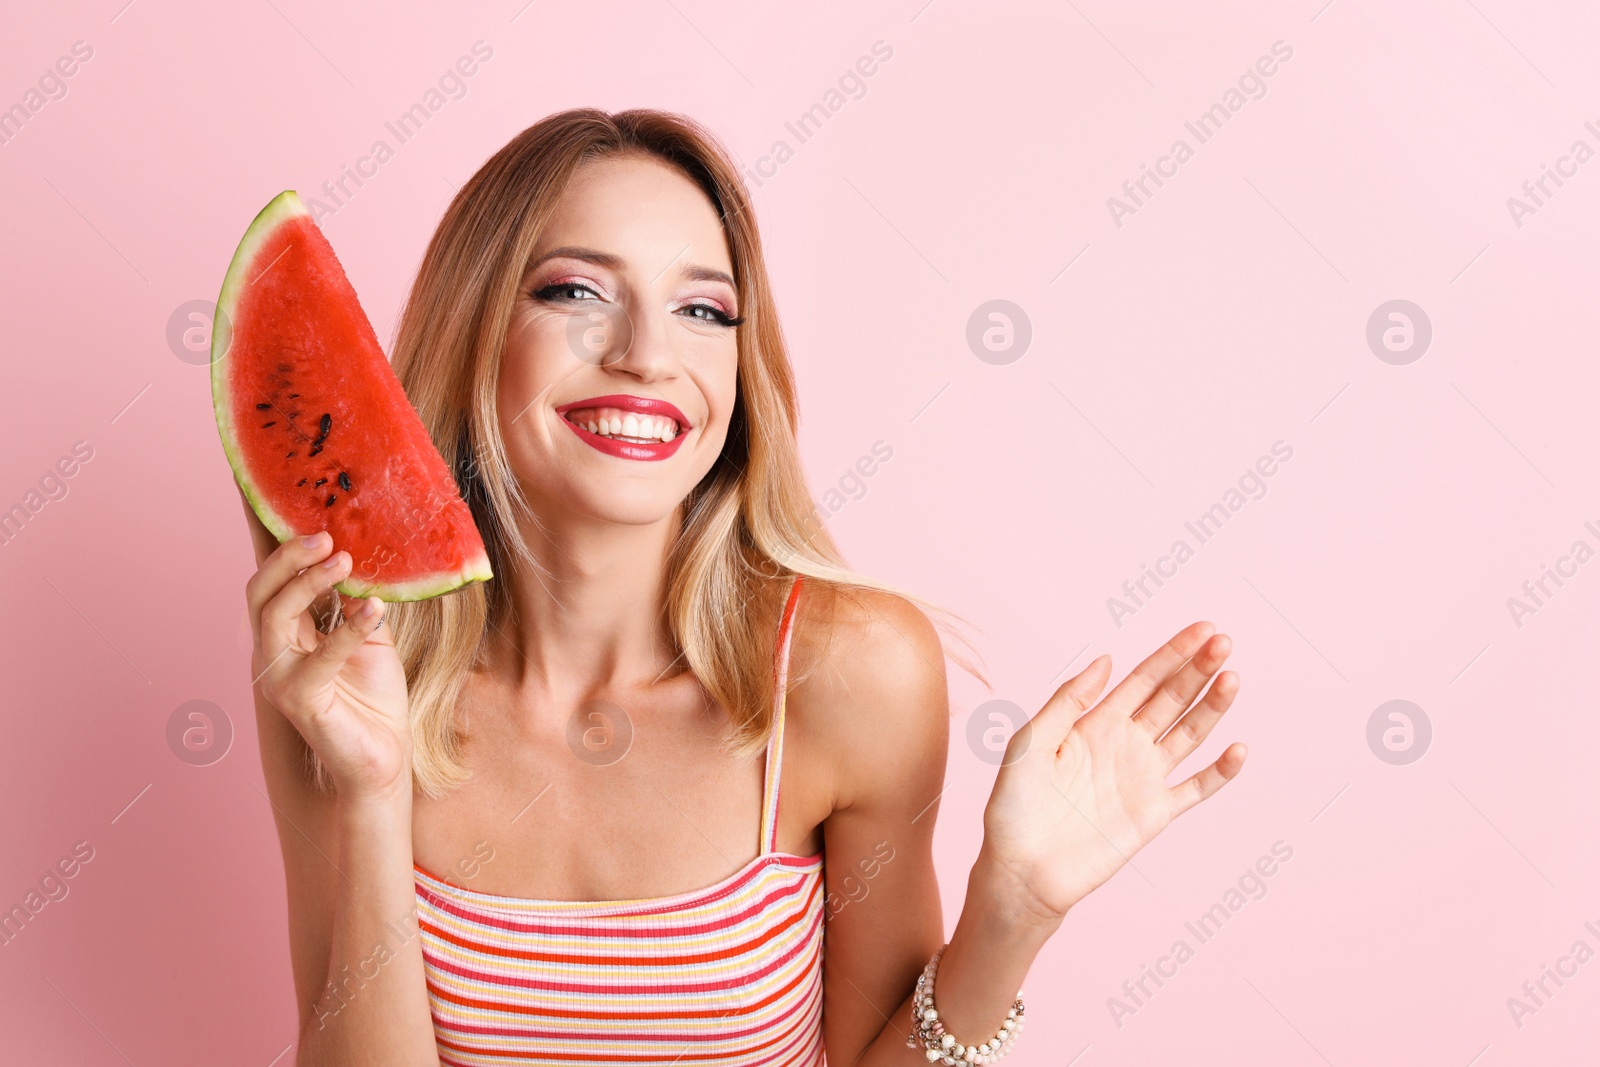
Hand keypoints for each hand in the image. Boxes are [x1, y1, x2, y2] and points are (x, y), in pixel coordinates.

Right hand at [245, 529, 412, 799]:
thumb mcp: (369, 635)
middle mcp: (273, 652)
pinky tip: (375, 609)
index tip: (308, 515)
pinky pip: (319, 657)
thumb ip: (358, 601)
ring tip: (344, 561)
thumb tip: (360, 556)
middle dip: (288, 558)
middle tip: (326, 536)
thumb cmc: (372, 697)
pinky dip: (349, 629)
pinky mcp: (300, 700)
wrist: (383, 755)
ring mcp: (280, 677)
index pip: (272, 582)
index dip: (281, 548)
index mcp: (286, 633)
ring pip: (273, 616)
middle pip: (260, 592)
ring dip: (308, 583)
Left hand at [979, 622, 1244, 923]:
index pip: (1143, 679)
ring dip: (1212, 707)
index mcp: (1095, 723)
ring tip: (1232, 677)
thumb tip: (1106, 659)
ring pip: (1189, 734)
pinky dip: (1220, 771)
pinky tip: (1237, 748)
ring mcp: (1143, 779)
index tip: (1203, 628)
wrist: (1020, 871)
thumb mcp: (1030, 743)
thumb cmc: (1014, 807)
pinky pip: (1196, 789)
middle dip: (1197, 669)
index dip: (1173, 653)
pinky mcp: (1155, 815)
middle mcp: (1125, 745)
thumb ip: (1068, 701)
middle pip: (1172, 699)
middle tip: (1224, 641)